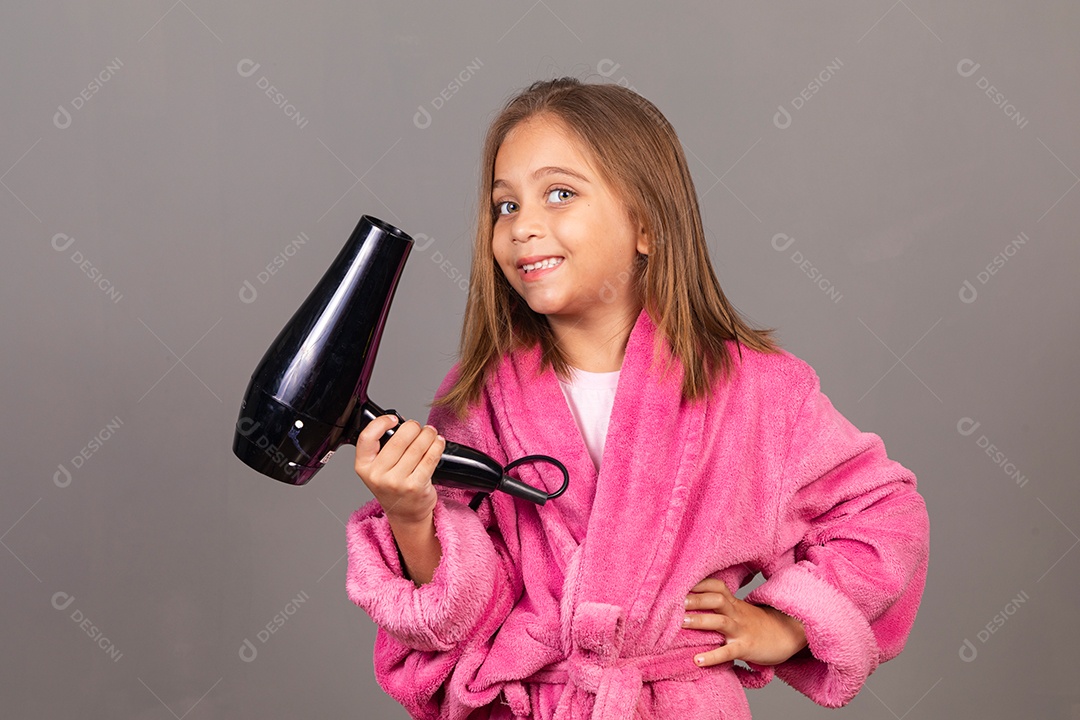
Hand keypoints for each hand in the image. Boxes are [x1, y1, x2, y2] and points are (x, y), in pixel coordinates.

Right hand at [353, 415, 445, 524]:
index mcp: (363, 467)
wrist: (405, 513)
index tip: (394, 419)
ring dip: (428, 435)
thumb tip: (403, 424)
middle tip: (419, 427)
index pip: (367, 438)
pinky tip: (438, 442)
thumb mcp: (377, 469)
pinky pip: (430, 459)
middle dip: (413, 427)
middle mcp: (378, 476)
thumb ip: (382, 449)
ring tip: (431, 433)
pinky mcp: (415, 486)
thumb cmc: (393, 486)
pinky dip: (437, 446)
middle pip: (399, 440)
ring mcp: (396, 482)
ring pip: (417, 447)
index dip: (381, 423)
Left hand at [683, 578, 807, 667]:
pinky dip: (712, 656)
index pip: (716, 585)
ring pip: (720, 621)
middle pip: (716, 599)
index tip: (677, 582)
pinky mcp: (746, 647)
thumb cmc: (754, 624)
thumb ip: (718, 605)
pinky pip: (728, 651)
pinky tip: (697, 660)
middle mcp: (736, 612)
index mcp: (733, 602)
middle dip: (695, 598)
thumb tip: (687, 603)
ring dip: (700, 621)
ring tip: (681, 623)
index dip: (698, 582)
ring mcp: (741, 630)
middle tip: (671, 600)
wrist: (786, 635)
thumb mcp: (738, 610)